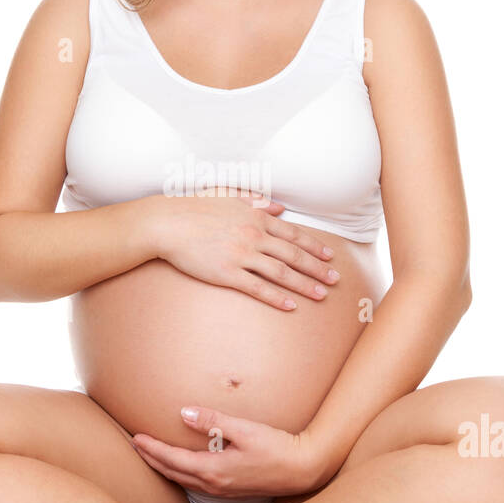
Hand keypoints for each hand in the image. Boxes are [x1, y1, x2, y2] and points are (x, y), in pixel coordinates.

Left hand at [131, 404, 322, 497]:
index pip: (172, 460)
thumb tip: (184, 412)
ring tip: (151, 456)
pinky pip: (196, 483)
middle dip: (152, 459)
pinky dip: (180, 474)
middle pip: (172, 473)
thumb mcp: (246, 429)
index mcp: (214, 470)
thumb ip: (213, 420)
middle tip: (135, 446)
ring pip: (183, 480)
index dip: (152, 449)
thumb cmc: (278, 448)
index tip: (136, 438)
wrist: (304, 470)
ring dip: (164, 468)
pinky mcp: (231, 489)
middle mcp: (214, 484)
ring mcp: (222, 490)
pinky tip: (181, 467)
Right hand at [151, 190, 340, 309]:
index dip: (314, 247)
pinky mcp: (227, 273)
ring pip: (282, 273)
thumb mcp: (229, 196)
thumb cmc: (195, 207)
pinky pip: (258, 288)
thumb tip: (279, 206)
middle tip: (336, 279)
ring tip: (321, 295)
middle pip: (294, 255)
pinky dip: (277, 298)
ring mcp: (242, 255)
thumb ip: (256, 201)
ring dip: (305, 285)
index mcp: (256, 216)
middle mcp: (254, 235)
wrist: (168, 223)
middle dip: (318, 268)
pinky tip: (291, 306)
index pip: (293, 234)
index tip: (329, 256)